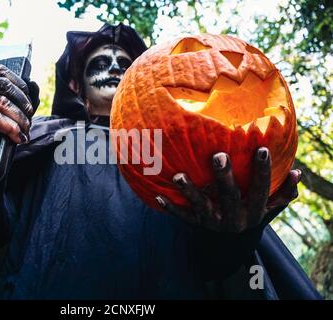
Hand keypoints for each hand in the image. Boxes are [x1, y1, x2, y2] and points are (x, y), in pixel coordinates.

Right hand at [0, 64, 36, 143]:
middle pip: (2, 85)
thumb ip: (15, 99)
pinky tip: (17, 137)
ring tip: (25, 132)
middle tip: (29, 120)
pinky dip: (10, 126)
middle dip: (22, 102)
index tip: (29, 103)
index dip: (19, 84)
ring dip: (18, 118)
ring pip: (0, 101)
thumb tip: (34, 84)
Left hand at [155, 147, 301, 232]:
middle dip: (224, 177)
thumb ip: (282, 194)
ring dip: (189, 191)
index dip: (263, 171)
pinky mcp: (196, 224)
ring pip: (201, 207)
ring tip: (178, 176)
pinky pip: (182, 216)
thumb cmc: (250, 215)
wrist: (230, 246)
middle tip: (218, 155)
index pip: (261, 190)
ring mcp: (213, 222)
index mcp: (253, 211)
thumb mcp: (268, 209)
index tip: (262, 149)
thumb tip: (297, 173)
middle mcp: (233, 218)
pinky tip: (157, 196)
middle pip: (230, 196)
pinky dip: (170, 207)